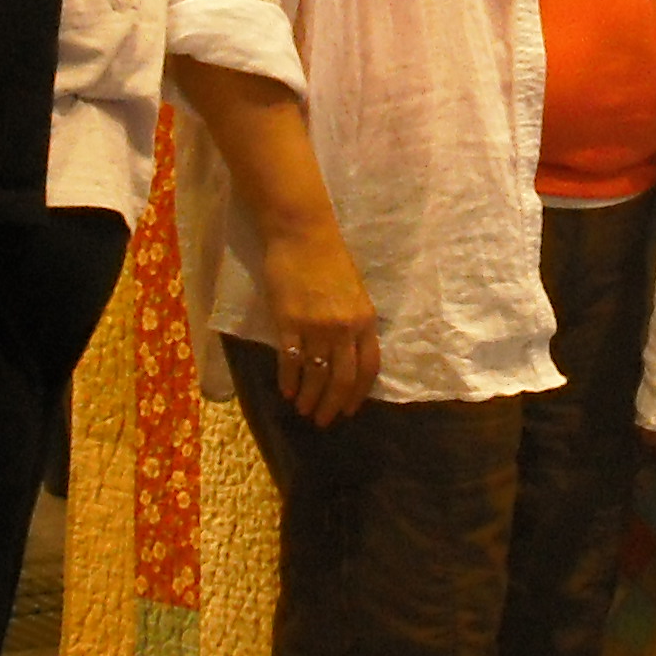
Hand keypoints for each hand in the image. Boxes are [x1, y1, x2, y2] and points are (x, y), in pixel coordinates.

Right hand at [259, 217, 380, 425]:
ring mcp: (317, 326)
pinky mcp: (289, 322)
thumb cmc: (328, 259)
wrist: (302, 234)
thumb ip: (354, 323)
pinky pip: (291, 361)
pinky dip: (289, 380)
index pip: (368, 367)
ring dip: (310, 397)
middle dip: (333, 405)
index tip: (350, 410)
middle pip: (343, 379)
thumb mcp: (353, 292)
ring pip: (317, 375)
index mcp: (366, 320)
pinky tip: (286, 391)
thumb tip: (347, 355)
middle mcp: (345, 328)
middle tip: (323, 421)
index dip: (358, 393)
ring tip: (303, 410)